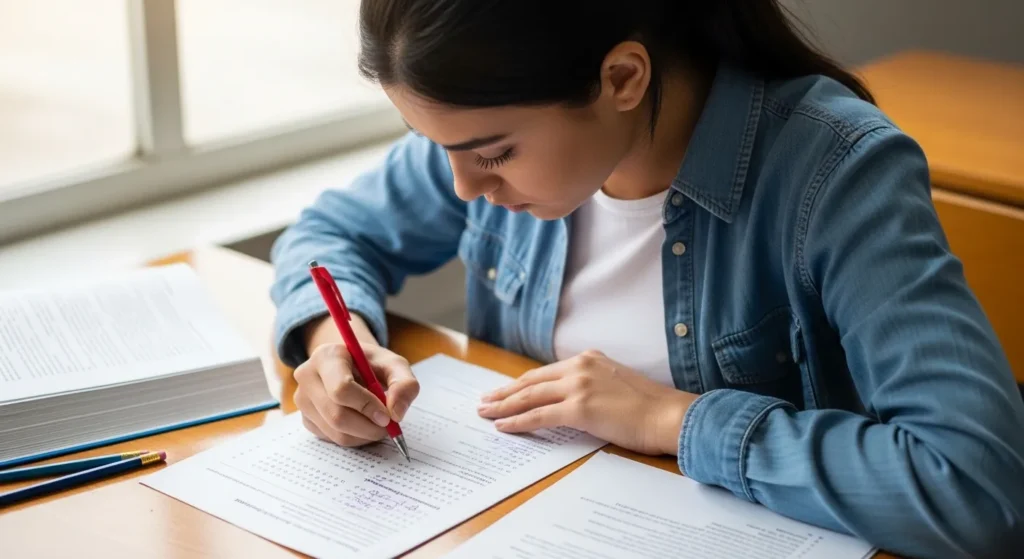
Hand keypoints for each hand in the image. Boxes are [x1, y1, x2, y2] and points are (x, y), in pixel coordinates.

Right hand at [294, 316, 418, 446]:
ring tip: (378, 424)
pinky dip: (354, 438)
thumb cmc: (373, 365)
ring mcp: (303, 399)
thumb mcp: (394, 365)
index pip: (341, 389)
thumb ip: (404, 384)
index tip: (387, 416)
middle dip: (369, 427)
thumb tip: (396, 413)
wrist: (352, 367)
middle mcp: (307, 376)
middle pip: (337, 415)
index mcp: (327, 356)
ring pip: (335, 432)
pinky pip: (332, 439)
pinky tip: (363, 424)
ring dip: (364, 435)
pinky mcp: (306, 418)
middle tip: (388, 426)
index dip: (367, 406)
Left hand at [477, 350, 696, 455]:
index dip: (521, 383)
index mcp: (589, 359)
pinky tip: (503, 426)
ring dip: (503, 406)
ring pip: (530, 396)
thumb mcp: (616, 383)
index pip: (545, 373)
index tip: (504, 390)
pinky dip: (517, 422)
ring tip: (485, 413)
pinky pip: (539, 416)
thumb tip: (572, 400)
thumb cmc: (649, 407)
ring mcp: (579, 386)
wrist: (668, 415)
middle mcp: (580, 367)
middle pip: (531, 381)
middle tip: (484, 401)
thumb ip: (593, 384)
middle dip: (504, 393)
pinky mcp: (579, 408)